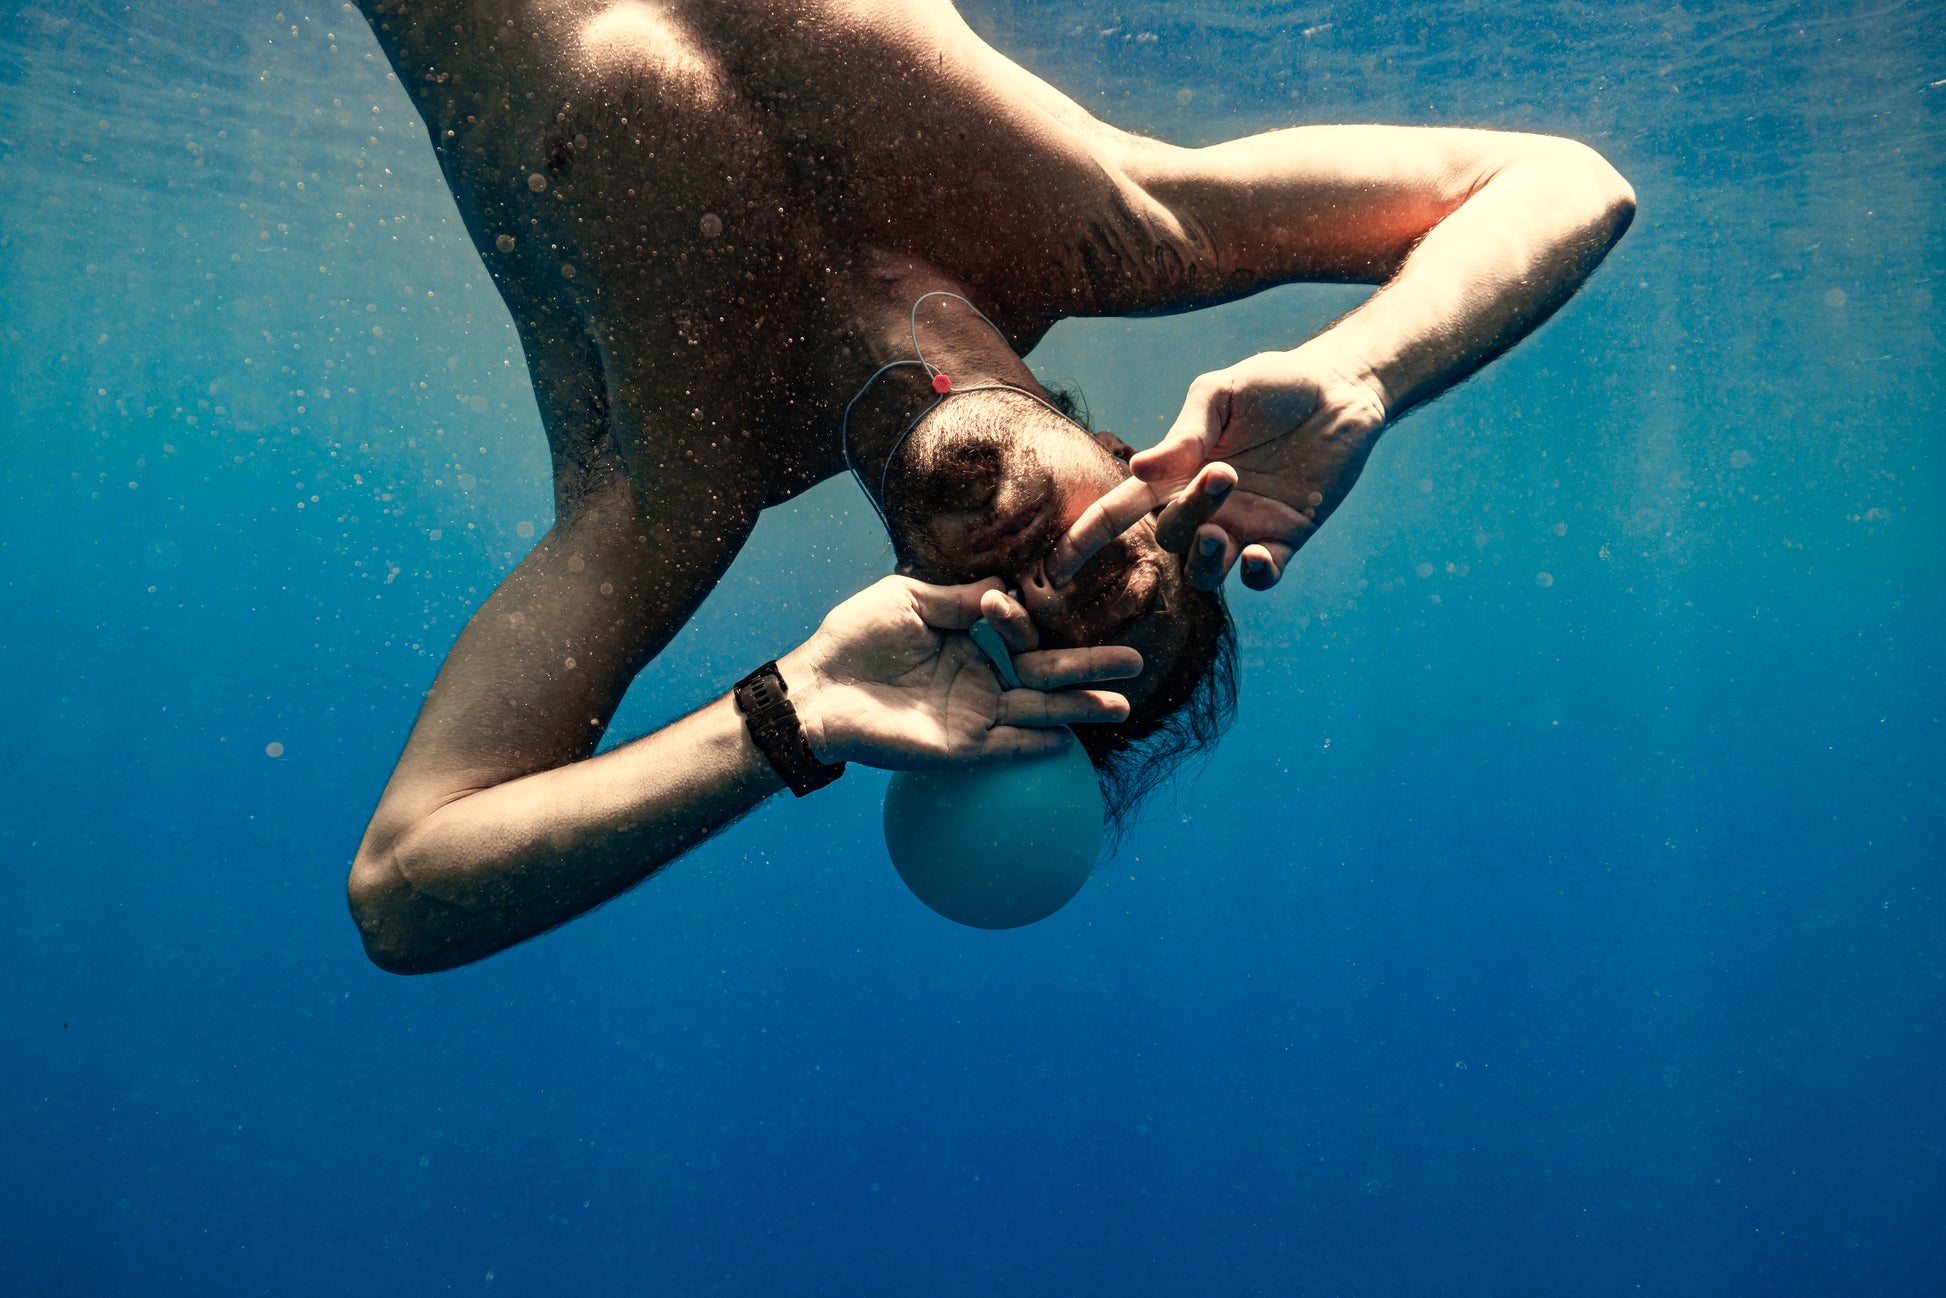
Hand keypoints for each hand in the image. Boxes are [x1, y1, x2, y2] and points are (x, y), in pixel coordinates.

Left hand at [778, 576, 1142, 768]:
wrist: (818, 687)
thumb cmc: (856, 637)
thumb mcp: (909, 600)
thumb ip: (959, 598)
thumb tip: (1007, 585)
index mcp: (972, 639)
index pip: (1022, 629)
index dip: (1031, 616)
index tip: (1034, 598)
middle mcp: (983, 678)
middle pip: (1047, 671)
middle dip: (1090, 665)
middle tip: (1134, 659)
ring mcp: (976, 713)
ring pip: (1039, 710)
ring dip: (1079, 707)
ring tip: (1121, 703)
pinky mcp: (961, 746)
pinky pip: (1006, 747)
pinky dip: (1035, 745)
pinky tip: (1067, 740)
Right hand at [1050, 343, 1388, 590]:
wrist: (1342, 389)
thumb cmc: (1273, 384)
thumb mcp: (1221, 393)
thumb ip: (1184, 433)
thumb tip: (1139, 470)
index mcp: (1176, 472)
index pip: (1121, 510)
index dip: (1087, 538)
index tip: (1055, 567)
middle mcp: (1204, 508)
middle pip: (1169, 537)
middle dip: (1184, 517)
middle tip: (1220, 474)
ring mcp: (1244, 527)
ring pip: (1206, 570)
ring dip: (1206, 560)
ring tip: (1221, 533)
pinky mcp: (1286, 538)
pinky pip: (1262, 575)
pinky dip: (1256, 575)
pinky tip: (1259, 558)